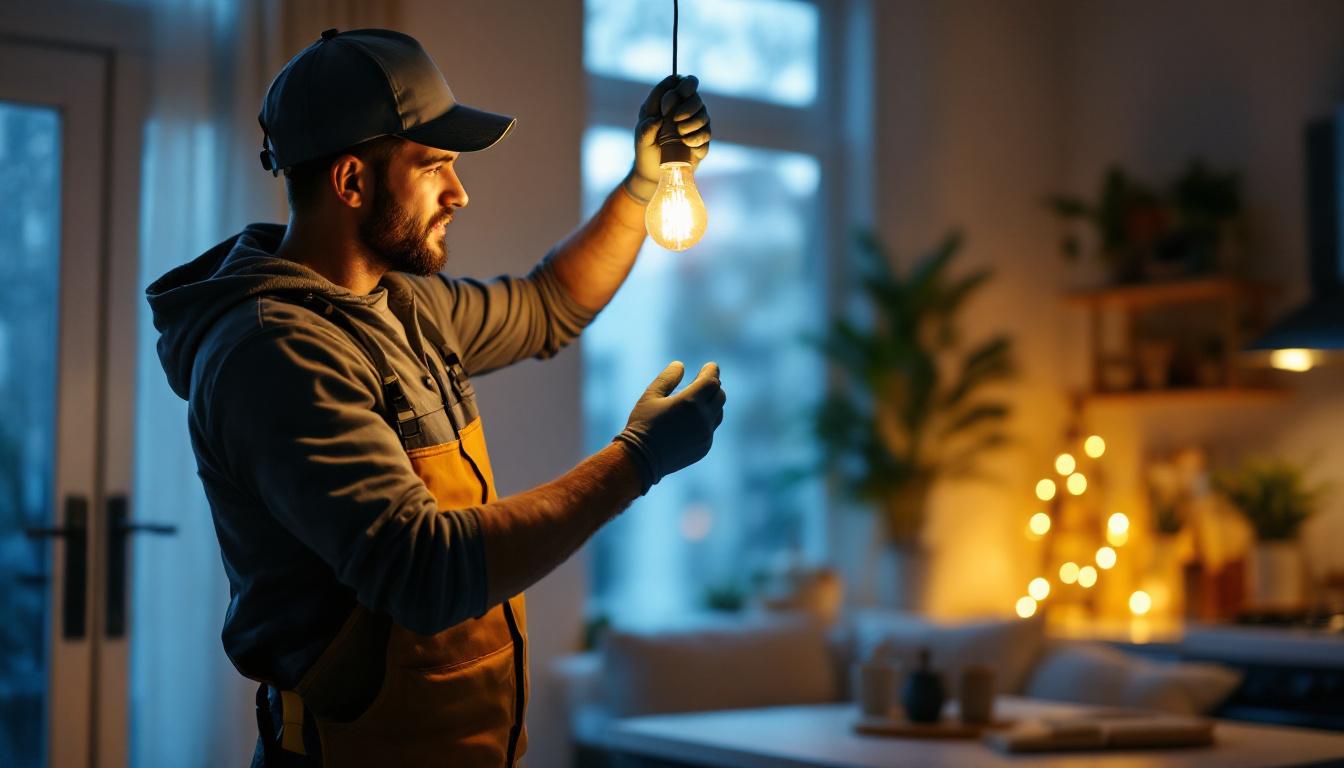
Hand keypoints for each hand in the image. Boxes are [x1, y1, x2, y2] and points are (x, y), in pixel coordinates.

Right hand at [614, 361, 725, 493]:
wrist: (641, 460)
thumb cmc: (643, 424)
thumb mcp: (650, 396)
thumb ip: (667, 378)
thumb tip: (680, 365)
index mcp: (690, 402)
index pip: (712, 380)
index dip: (712, 371)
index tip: (710, 366)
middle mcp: (702, 418)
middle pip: (719, 395)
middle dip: (713, 386)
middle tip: (702, 382)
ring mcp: (706, 435)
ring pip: (718, 412)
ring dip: (712, 403)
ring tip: (697, 400)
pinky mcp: (705, 447)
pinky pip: (711, 428)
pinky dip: (707, 420)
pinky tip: (691, 420)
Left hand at [623, 75, 711, 203]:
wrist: (655, 173)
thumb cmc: (646, 150)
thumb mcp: (641, 139)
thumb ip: (646, 127)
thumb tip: (658, 119)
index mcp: (666, 102)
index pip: (678, 82)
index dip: (678, 86)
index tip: (670, 99)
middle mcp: (682, 110)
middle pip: (695, 96)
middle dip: (688, 105)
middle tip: (675, 119)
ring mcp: (694, 124)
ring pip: (703, 114)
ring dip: (692, 122)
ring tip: (679, 134)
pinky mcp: (701, 140)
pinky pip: (706, 134)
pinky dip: (697, 137)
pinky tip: (686, 143)